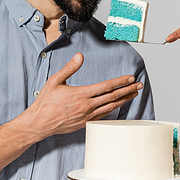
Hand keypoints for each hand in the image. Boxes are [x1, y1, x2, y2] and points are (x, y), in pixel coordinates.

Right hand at [23, 53, 142, 139]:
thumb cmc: (46, 102)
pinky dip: (113, 109)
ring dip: (124, 100)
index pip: (106, 87)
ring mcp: (87, 116)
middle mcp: (87, 106)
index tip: (131, 78)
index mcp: (81, 94)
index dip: (120, 82)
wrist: (39, 123)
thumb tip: (80, 56)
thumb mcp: (55, 80)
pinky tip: (118, 105)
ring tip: (133, 94)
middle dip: (128, 90)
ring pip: (111, 107)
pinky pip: (103, 115)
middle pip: (113, 97)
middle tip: (139, 85)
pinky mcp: (86, 123)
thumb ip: (69, 68)